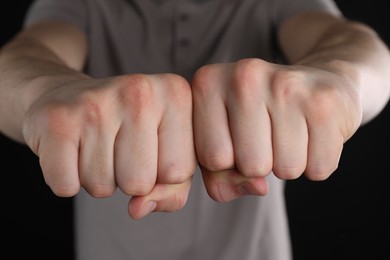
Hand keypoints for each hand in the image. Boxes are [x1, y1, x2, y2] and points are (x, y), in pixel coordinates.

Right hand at [22, 73, 195, 218]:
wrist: (67, 96)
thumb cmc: (126, 130)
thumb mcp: (165, 154)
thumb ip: (172, 191)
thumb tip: (138, 209)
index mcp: (177, 94)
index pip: (179, 172)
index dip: (161, 175)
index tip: (148, 148)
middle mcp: (140, 90)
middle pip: (141, 183)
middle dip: (128, 180)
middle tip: (116, 148)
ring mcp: (96, 102)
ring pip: (103, 188)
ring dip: (98, 178)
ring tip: (94, 145)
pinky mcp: (57, 119)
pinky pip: (67, 186)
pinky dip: (67, 179)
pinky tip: (70, 149)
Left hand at [191, 58, 361, 201]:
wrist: (315, 84)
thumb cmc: (258, 120)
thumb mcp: (224, 143)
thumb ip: (217, 176)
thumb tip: (257, 186)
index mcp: (207, 83)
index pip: (211, 159)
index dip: (227, 164)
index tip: (237, 140)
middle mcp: (244, 75)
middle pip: (249, 166)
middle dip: (260, 166)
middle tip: (268, 137)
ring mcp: (286, 84)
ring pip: (286, 170)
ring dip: (289, 164)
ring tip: (290, 132)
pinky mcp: (325, 100)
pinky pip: (318, 168)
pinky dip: (317, 162)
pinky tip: (313, 133)